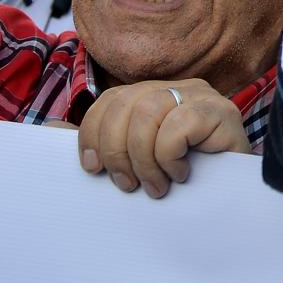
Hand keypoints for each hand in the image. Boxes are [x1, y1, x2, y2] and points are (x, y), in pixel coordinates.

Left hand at [75, 78, 251, 197]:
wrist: (234, 197)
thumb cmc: (183, 178)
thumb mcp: (135, 160)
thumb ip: (98, 143)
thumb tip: (47, 130)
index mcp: (153, 94)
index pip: (110, 99)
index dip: (92, 134)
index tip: (93, 170)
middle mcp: (176, 87)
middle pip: (124, 103)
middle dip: (116, 152)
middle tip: (129, 185)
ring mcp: (200, 96)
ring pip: (147, 113)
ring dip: (144, 160)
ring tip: (157, 185)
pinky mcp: (221, 112)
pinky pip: (178, 125)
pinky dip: (170, 155)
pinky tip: (181, 172)